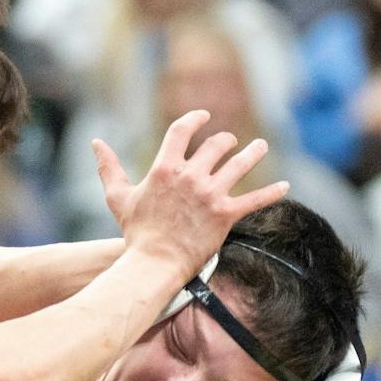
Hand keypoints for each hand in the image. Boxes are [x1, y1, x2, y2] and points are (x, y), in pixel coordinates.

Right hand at [95, 111, 285, 281]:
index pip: (183, 129)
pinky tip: (284, 187)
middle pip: (217, 144)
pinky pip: (255, 200)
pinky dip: (272, 193)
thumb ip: (108, 168)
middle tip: (229, 143)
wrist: (154, 264)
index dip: (195, 118)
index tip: (204, 116)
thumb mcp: (118, 197)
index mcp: (166, 168)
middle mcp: (191, 176)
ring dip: (253, 152)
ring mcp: (211, 195)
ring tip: (260, 146)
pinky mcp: (226, 215)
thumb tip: (95, 143)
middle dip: (225, 140)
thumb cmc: (135, 232)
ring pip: (240, 164)